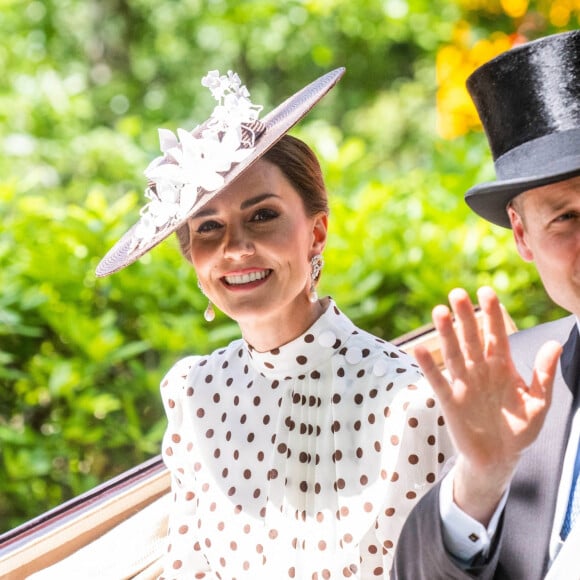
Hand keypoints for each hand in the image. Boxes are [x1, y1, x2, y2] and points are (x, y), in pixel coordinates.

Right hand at [415, 286, 561, 524]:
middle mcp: (480, 370)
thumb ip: (544, 375)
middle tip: (457, 293)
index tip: (487, 291)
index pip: (497, 335)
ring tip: (439, 312)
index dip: (492, 314)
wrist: (499, 459)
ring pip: (454, 354)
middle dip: (465, 317)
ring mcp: (463, 384)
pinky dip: (428, 366)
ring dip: (446, 334)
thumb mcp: (539, 404)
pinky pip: (438, 381)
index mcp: (502, 367)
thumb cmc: (519, 430)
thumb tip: (554, 344)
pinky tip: (419, 349)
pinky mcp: (450, 401)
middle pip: (471, 338)